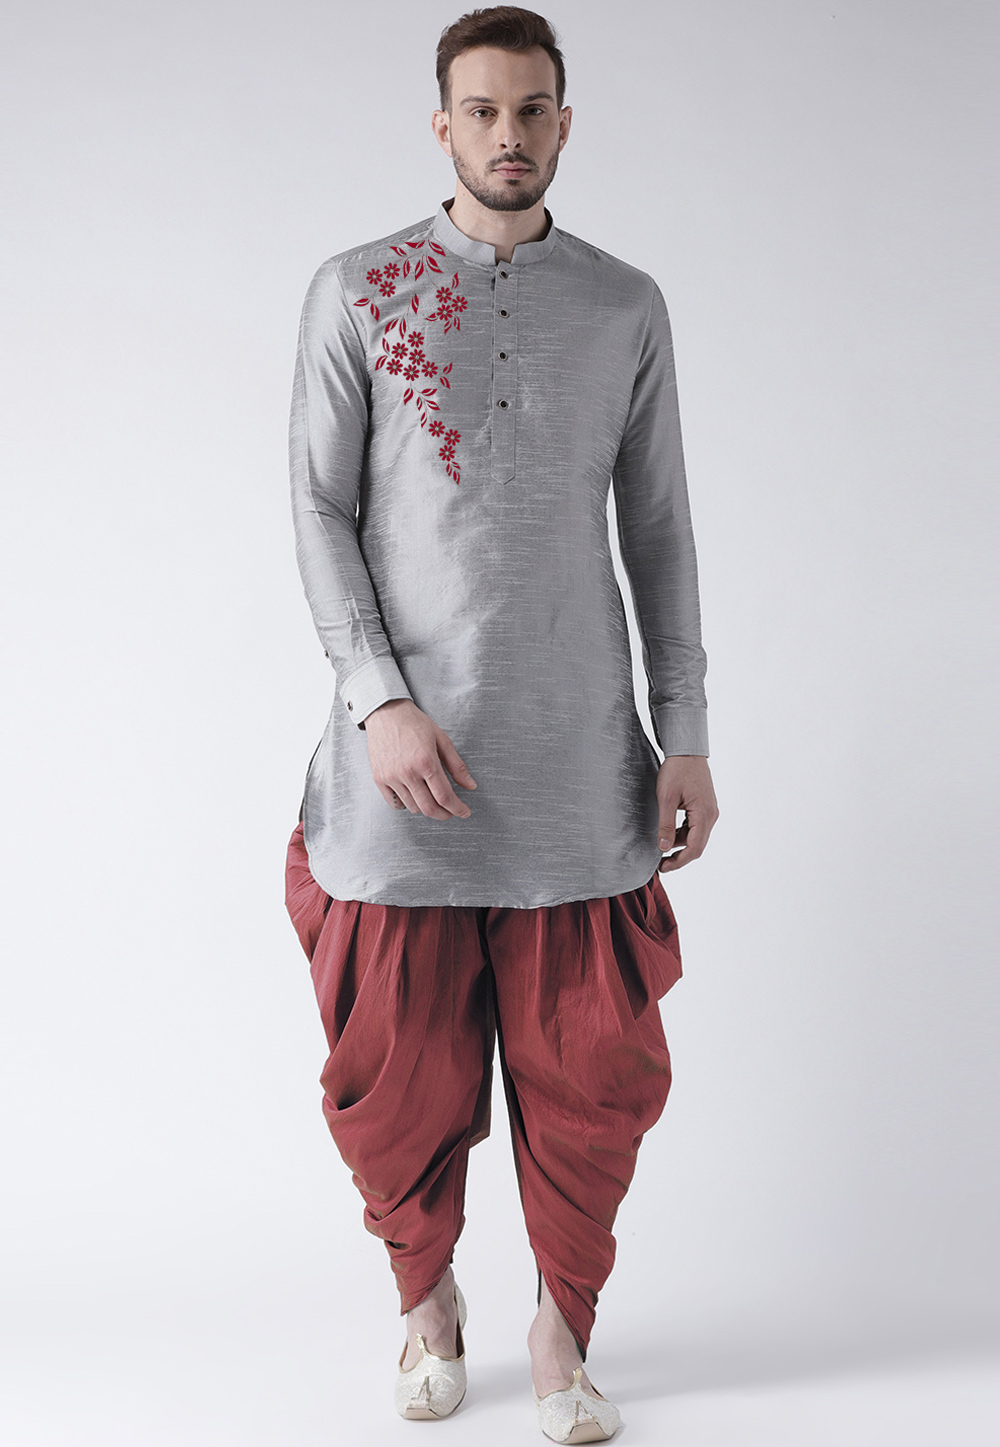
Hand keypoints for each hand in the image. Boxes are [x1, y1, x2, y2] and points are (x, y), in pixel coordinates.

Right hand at [363, 698, 476, 819]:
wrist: (386, 712)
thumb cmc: (415, 723)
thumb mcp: (442, 740)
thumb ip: (457, 765)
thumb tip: (471, 785)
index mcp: (426, 761)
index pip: (445, 796)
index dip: (457, 808)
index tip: (464, 812)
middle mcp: (407, 772)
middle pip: (429, 808)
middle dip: (444, 814)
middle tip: (451, 811)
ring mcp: (391, 777)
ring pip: (413, 807)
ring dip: (427, 808)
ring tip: (433, 799)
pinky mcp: (379, 778)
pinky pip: (395, 804)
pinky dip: (407, 805)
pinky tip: (414, 797)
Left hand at [656, 755, 717, 871]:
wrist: (686, 751)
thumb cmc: (676, 770)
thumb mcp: (666, 798)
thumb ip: (666, 824)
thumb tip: (664, 848)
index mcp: (704, 815)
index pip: (694, 849)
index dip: (679, 862)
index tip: (663, 868)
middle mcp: (711, 815)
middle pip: (697, 846)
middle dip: (679, 857)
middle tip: (660, 864)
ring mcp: (709, 811)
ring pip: (695, 837)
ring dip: (679, 845)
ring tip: (660, 847)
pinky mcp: (704, 807)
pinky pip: (695, 827)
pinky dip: (683, 834)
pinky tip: (669, 834)